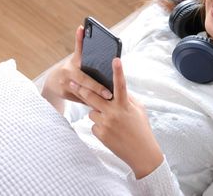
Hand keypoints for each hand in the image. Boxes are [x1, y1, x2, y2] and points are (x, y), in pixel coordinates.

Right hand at [41, 26, 112, 112]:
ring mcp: (65, 86)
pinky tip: (101, 107)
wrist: (53, 82)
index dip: (95, 76)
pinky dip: (90, 103)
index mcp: (72, 64)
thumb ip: (79, 43)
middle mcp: (68, 74)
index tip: (107, 82)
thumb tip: (82, 27)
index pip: (85, 71)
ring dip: (95, 98)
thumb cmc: (71, 67)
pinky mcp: (65, 95)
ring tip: (108, 102)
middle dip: (97, 89)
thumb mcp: (75, 56)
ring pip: (83, 93)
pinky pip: (82, 100)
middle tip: (109, 94)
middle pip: (85, 82)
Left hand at [76, 58, 163, 178]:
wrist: (141, 153)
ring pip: (92, 111)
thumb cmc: (141, 128)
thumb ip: (127, 98)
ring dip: (97, 112)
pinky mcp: (100, 133)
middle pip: (92, 96)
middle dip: (80, 88)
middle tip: (70, 82)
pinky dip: (100, 125)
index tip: (115, 59)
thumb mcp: (138, 110)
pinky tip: (111, 131)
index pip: (121, 84)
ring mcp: (105, 123)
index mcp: (124, 105)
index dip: (118, 71)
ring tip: (111, 121)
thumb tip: (115, 89)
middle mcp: (113, 112)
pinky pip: (94, 124)